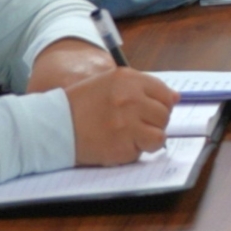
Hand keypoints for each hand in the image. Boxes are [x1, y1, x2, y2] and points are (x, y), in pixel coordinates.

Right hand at [59, 60, 178, 165]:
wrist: (54, 125)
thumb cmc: (81, 105)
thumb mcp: (109, 84)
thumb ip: (142, 87)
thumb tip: (176, 97)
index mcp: (127, 79)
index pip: (164, 92)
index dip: (160, 105)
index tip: (151, 111)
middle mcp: (130, 98)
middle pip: (164, 114)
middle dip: (154, 122)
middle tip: (135, 126)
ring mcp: (128, 123)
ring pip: (160, 134)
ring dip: (148, 138)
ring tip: (129, 136)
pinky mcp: (123, 146)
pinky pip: (145, 151)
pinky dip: (137, 151)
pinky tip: (120, 145)